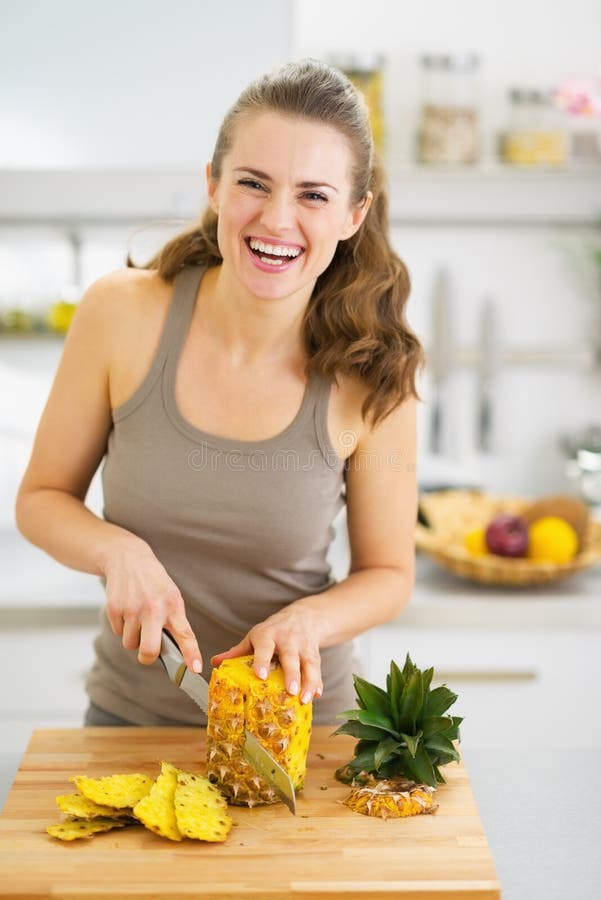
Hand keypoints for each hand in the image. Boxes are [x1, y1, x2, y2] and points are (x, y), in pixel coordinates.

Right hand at [101, 539, 201, 673]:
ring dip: (133, 638)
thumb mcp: (171, 596)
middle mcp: (154, 609)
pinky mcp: (115, 608)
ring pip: (130, 644)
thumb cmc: (154, 582)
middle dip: (147, 658)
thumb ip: (174, 622)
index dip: (191, 654)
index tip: (195, 669)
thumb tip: (175, 653)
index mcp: (173, 606)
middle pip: (149, 650)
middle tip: (147, 654)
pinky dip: (122, 627)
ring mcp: (132, 609)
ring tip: (137, 618)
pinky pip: (118, 633)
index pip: (185, 634)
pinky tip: (126, 610)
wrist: (128, 559)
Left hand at [210, 603, 322, 704]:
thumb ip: (238, 652)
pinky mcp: (315, 654)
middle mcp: (287, 640)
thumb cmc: (273, 631)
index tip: (260, 675)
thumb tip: (214, 662)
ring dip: (309, 681)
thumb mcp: (255, 637)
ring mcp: (303, 647)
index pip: (264, 647)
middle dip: (291, 674)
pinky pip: (317, 669)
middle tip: (290, 691)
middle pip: (290, 657)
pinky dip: (318, 682)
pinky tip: (317, 694)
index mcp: (268, 635)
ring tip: (306, 699)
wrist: (303, 617)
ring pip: (308, 664)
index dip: (262, 660)